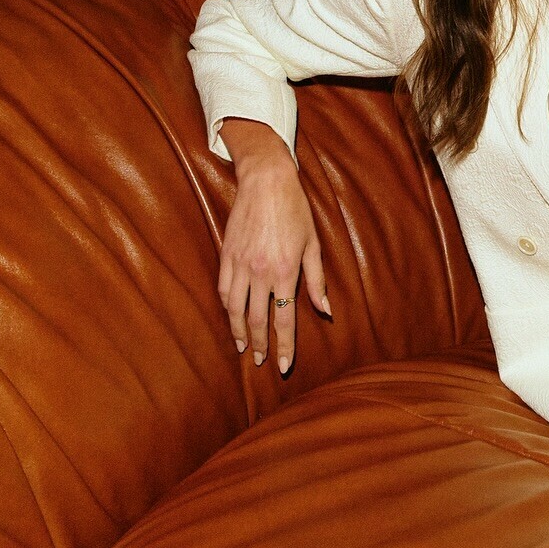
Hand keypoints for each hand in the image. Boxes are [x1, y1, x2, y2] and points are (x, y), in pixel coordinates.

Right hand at [217, 119, 330, 374]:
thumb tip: (325, 311)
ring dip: (239, 332)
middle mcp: (260, 272)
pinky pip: (223, 289)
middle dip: (261, 345)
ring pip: (234, 309)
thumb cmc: (296, 211)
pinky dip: (226, 308)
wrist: (266, 181)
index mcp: (285, 271)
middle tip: (262, 362)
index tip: (282, 366)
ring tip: (245, 348)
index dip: (283, 346)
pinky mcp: (226, 254)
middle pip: (257, 319)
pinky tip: (231, 318)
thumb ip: (317, 281)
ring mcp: (240, 264)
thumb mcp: (313, 245)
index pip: (283, 319)